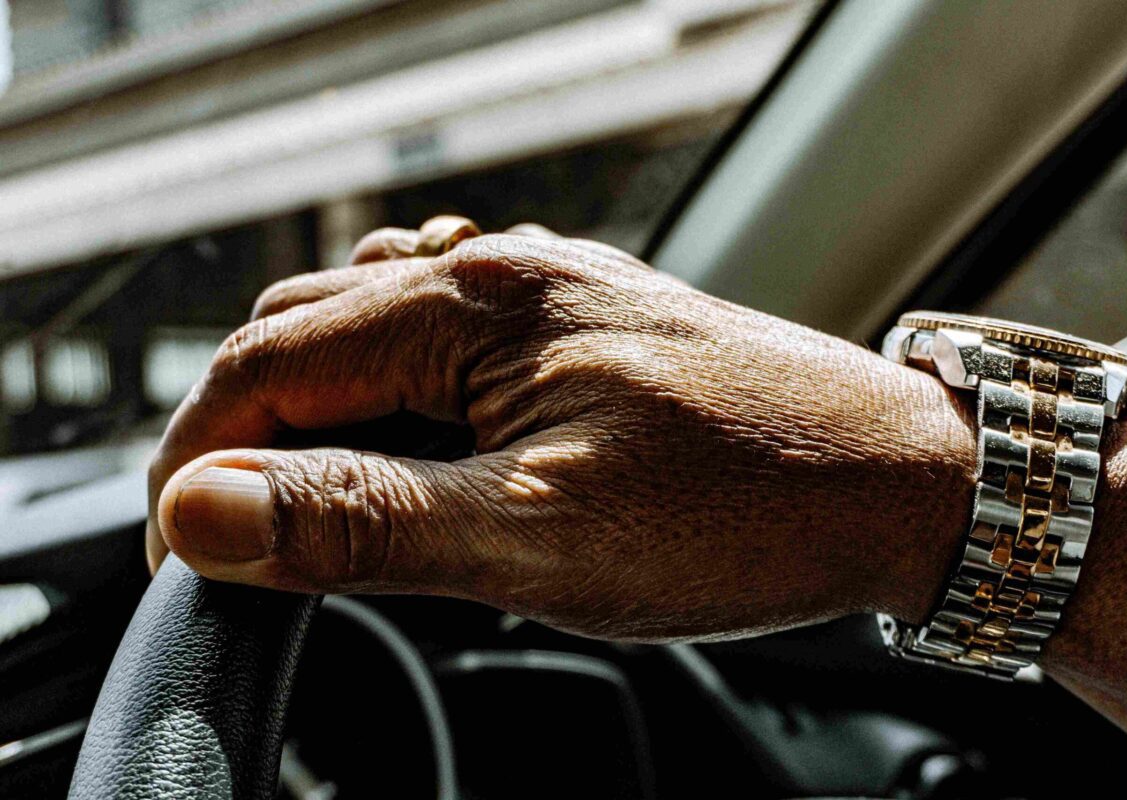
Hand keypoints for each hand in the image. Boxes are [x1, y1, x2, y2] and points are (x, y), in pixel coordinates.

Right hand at [148, 226, 974, 640]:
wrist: (894, 481)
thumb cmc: (740, 505)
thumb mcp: (534, 537)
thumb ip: (363, 519)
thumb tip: (207, 516)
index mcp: (471, 306)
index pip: (267, 368)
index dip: (200, 463)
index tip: (184, 554)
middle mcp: (500, 277)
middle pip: (306, 340)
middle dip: (250, 437)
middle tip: (245, 542)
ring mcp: (543, 298)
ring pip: (372, 339)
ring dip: (320, 415)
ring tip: (321, 506)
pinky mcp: (578, 332)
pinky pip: (446, 347)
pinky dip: (398, 401)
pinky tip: (420, 454)